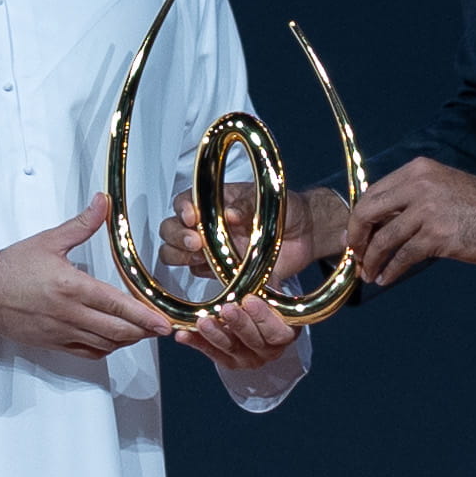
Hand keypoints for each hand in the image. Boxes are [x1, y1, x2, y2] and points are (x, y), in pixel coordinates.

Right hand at [0, 194, 175, 359]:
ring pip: (105, 344)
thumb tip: (102, 202)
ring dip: (127, 340)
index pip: (117, 304)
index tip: (163, 321)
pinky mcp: (52, 343)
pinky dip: (105, 349)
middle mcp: (69, 314)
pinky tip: (113, 340)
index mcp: (71, 287)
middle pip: (117, 330)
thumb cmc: (11, 267)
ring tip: (142, 331)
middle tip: (160, 327)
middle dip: (143, 331)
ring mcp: (61, 332)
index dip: (144, 315)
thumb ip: (81, 224)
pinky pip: (87, 353)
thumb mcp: (49, 241)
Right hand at [157, 182, 348, 287]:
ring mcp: (210, 250)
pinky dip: (205, 275)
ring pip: (177, 255)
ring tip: (202, 257)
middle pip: (170, 231)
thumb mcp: (268, 200)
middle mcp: (205, 226)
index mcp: (213, 202)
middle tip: (197, 243)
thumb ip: (247, 206)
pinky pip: (201, 275)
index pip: (183, 203)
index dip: (181, 210)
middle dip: (177, 237)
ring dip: (183, 257)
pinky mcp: (221, 272)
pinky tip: (218, 274)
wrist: (305, 234)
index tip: (192, 217)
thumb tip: (228, 213)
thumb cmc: (285, 209)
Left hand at [173, 293, 302, 373]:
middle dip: (239, 324)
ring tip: (203, 321)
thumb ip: (264, 282)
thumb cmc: (263, 295)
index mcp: (286, 333)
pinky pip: (211, 353)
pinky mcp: (229, 361)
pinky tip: (183, 335)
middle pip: (254, 341)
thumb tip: (252, 260)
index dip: (264, 317)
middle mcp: (270, 350)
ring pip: (231, 348)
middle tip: (226, 308)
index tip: (249, 299)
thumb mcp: (269, 285)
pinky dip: (197, 343)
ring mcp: (249, 358)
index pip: (278, 331)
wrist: (254, 310)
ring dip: (215, 334)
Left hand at [348, 159, 475, 287]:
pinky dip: (391, 270)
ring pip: (384, 239)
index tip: (354, 236)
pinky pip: (403, 256)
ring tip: (369, 273)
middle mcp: (419, 185)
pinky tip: (386, 278)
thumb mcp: (440, 187)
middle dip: (356, 237)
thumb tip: (376, 223)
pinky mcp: (437, 235)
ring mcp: (427, 210)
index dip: (358, 218)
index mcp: (417, 170)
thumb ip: (410, 198)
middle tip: (356, 256)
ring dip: (372, 260)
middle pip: (369, 212)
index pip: (373, 192)